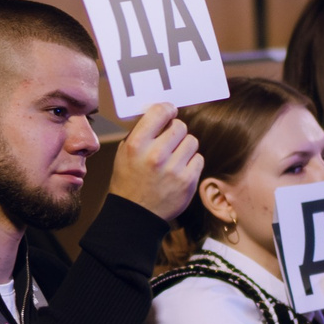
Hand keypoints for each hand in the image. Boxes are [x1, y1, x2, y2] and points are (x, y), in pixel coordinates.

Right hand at [106, 103, 202, 221]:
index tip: (170, 111)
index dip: (167, 109)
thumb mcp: (124, 153)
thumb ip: (141, 132)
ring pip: (192, 141)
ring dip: (185, 146)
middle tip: (171, 139)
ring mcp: (173, 169)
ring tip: (174, 157)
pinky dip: (191, 162)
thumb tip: (160, 114)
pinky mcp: (188, 181)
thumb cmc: (129, 180)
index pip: (159, 112)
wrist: (135, 215)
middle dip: (176, 131)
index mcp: (136, 145)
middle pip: (180, 126)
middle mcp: (155, 155)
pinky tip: (179, 170)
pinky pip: (198, 159)